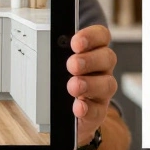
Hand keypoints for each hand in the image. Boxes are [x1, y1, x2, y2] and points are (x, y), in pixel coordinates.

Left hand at [65, 25, 116, 145]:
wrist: (64, 112)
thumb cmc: (61, 81)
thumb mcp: (57, 65)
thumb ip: (55, 55)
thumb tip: (42, 49)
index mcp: (93, 51)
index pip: (101, 36)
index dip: (91, 36)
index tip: (75, 42)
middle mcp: (102, 69)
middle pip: (107, 58)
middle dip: (89, 60)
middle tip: (71, 65)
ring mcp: (102, 91)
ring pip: (107, 84)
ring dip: (89, 84)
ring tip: (73, 86)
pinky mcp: (98, 111)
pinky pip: (98, 110)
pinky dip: (87, 108)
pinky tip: (77, 107)